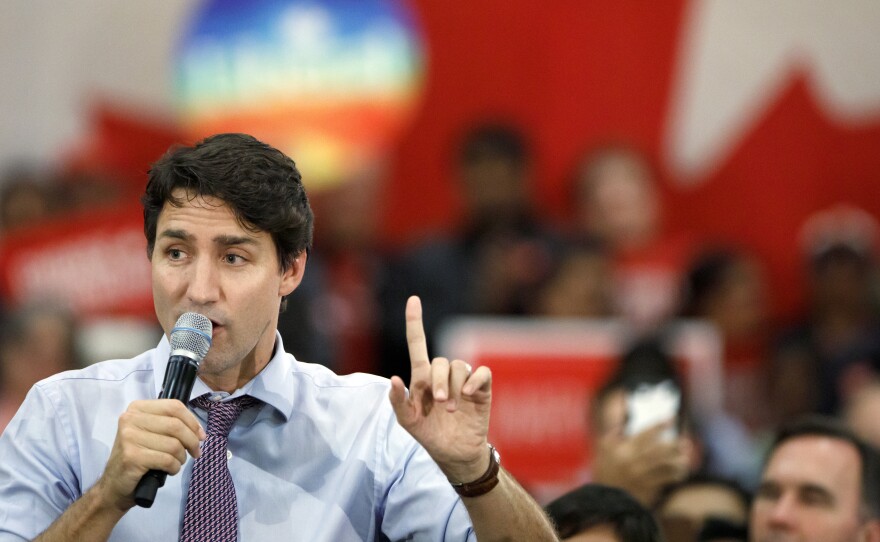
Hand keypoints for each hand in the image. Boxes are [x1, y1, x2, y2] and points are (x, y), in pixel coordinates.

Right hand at [95, 399, 204, 509]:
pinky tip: (169, 470)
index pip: (174, 406)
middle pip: (176, 425)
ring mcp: (129, 437)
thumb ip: (172, 425)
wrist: (114, 486)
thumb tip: (200, 432)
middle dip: (192, 441)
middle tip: (195, 452)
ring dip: (182, 457)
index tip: (201, 435)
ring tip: (176, 463)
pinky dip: (174, 467)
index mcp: (137, 408)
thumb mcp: (152, 434)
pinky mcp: (132, 457)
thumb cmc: (138, 457)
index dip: (192, 421)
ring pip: (174, 444)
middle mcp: (130, 419)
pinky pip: (167, 460)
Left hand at [389, 296, 492, 482]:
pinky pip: (482, 372)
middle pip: (440, 361)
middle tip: (441, 402)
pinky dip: (475, 380)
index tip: (413, 299)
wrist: (455, 454)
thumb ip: (398, 402)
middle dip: (439, 381)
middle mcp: (443, 376)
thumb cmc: (430, 434)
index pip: (417, 344)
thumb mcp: (408, 422)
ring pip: (460, 366)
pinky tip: (469, 394)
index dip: (414, 322)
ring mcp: (463, 381)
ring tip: (453, 408)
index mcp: (422, 379)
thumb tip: (394, 378)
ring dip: (455, 386)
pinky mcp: (481, 389)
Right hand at [591, 421, 688, 505]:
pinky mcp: (647, 489)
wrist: (604, 501)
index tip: (671, 419)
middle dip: (675, 445)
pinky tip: (680, 473)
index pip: (646, 433)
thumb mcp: (603, 450)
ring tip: (685, 459)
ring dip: (679, 461)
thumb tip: (623, 420)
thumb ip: (613, 433)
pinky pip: (666, 480)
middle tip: (685, 443)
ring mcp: (641, 476)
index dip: (660, 425)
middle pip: (660, 449)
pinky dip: (675, 475)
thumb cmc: (604, 472)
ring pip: (666, 465)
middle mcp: (633, 462)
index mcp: (623, 450)